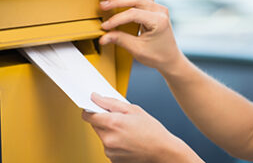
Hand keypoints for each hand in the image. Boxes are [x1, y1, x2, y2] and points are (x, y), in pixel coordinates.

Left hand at [82, 93, 203, 162]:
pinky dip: (115, 142)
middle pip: (95, 126)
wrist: (161, 151)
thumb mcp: (134, 109)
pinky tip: (128, 140)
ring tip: (128, 131)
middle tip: (121, 119)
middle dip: (104, 120)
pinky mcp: (112, 159)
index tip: (96, 107)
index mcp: (112, 123)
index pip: (88, 116)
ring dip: (110, 132)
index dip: (91, 109)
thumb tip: (96, 97)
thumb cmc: (151, 130)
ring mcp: (109, 151)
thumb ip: (111, 102)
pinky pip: (108, 146)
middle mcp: (108, 139)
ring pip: (102, 136)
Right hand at [99, 0, 180, 71]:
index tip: (105, 26)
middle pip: (136, 0)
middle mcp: (160, 12)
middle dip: (117, 2)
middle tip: (103, 5)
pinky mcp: (157, 10)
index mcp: (158, 21)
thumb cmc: (158, 55)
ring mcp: (160, 9)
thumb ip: (120, 40)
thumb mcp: (138, 50)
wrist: (170, 58)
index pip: (133, 14)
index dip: (117, 19)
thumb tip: (103, 37)